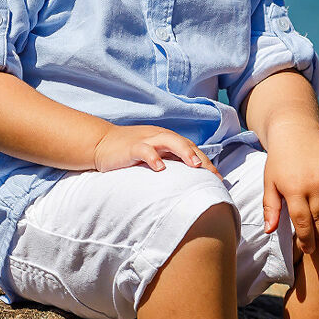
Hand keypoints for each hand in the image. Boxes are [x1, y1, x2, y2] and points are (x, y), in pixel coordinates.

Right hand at [93, 125, 218, 175]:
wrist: (100, 143)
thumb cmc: (128, 152)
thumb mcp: (152, 155)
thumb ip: (167, 162)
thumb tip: (186, 181)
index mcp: (166, 140)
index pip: (191, 148)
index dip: (205, 162)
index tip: (218, 178)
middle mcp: (159, 136)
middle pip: (185, 143)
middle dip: (201, 159)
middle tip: (213, 175)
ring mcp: (146, 140)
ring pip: (170, 141)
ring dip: (184, 152)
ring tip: (195, 166)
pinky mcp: (131, 147)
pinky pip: (144, 149)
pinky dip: (153, 157)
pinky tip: (160, 168)